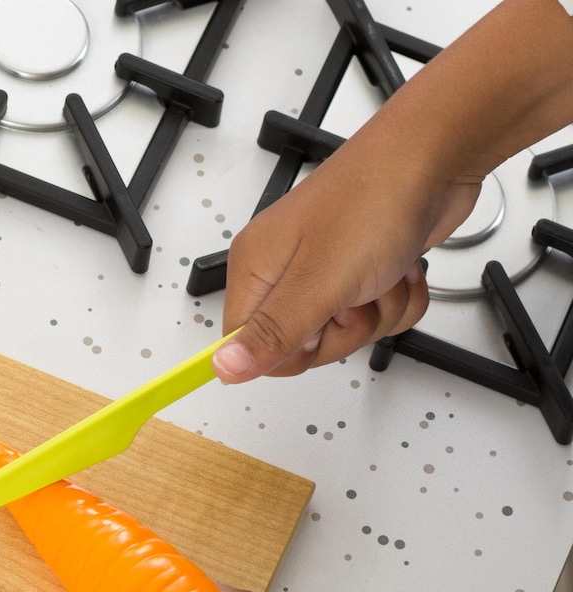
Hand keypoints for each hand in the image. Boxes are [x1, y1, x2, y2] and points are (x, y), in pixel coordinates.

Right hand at [213, 122, 475, 381]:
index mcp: (256, 269)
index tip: (315, 326)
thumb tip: (221, 367)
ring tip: (383, 272)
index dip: (288, 351)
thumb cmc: (373, 200)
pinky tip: (401, 269)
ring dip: (378, 313)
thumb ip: (270, 333)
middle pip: (302, 347)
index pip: (248, 347)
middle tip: (354, 294)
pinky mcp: (361, 272)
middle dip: (344, 331)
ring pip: (346, 334)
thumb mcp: (317, 282)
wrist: (437, 157)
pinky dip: (398, 301)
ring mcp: (324, 272)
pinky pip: (377, 318)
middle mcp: (284, 272)